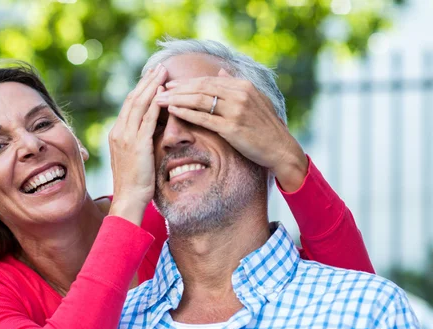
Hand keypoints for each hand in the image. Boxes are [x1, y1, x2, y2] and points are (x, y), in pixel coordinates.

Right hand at [108, 64, 166, 224]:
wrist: (128, 198)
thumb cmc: (135, 182)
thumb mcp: (135, 156)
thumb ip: (139, 140)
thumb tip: (151, 129)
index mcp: (116, 133)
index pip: (129, 104)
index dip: (141, 88)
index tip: (153, 76)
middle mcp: (118, 132)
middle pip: (132, 99)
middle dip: (147, 81)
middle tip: (160, 67)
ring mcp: (126, 137)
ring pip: (139, 105)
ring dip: (152, 86)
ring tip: (163, 73)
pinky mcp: (137, 145)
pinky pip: (147, 120)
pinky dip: (155, 104)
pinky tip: (164, 94)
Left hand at [155, 69, 307, 191]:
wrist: (281, 149)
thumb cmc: (265, 127)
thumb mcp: (254, 100)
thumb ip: (235, 85)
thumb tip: (221, 71)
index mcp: (242, 86)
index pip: (207, 80)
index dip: (186, 82)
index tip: (169, 84)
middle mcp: (239, 94)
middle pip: (200, 88)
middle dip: (176, 89)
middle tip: (157, 90)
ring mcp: (236, 110)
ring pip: (199, 100)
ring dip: (176, 99)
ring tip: (160, 100)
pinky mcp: (232, 128)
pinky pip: (203, 118)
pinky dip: (186, 113)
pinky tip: (174, 111)